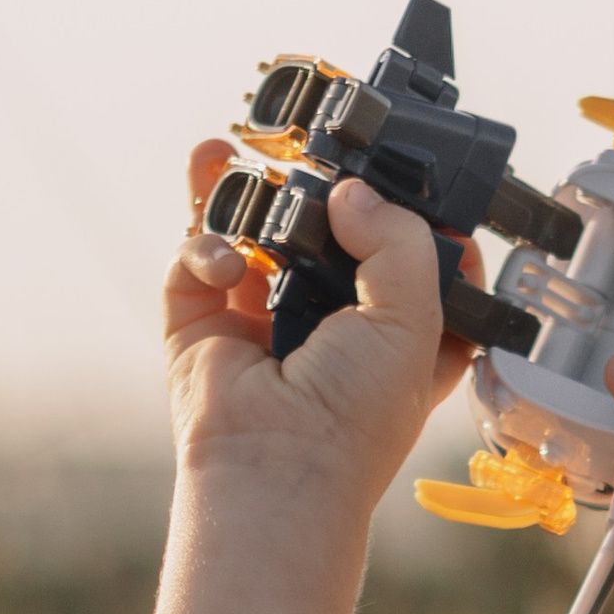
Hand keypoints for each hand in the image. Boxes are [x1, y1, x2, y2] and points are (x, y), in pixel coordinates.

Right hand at [163, 142, 474, 509]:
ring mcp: (260, 315)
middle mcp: (326, 319)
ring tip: (235, 154)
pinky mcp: (203, 319)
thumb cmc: (354, 419)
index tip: (399, 174)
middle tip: (310, 146)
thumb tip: (351, 191)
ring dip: (243, 187)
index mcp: (390, 331)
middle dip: (312, 182)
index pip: (404, 256)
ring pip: (251, 227)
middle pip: (319, 226)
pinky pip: (198, 255)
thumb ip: (403, 240)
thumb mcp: (415, 322)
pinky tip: (230, 265)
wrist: (275, 467)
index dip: (404, 212)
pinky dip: (208, 248)